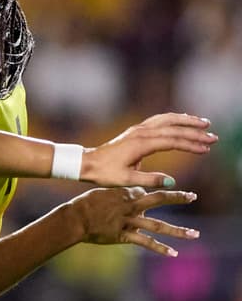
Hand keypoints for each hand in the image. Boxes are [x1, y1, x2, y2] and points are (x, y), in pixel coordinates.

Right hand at [67, 187, 199, 255]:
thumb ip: (117, 194)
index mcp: (124, 194)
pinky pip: (145, 242)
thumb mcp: (101, 193)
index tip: (160, 192)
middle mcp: (130, 206)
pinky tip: (173, 253)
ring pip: (158, 225)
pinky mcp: (124, 236)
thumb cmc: (83, 205)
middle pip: (158, 200)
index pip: (145, 191)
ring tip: (195, 234)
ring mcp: (129, 222)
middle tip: (192, 196)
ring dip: (178, 230)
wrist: (74, 219)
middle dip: (177, 198)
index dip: (152, 191)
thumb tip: (125, 193)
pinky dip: (160, 248)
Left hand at [80, 113, 215, 187]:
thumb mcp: (126, 180)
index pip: (172, 141)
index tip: (206, 148)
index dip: (191, 144)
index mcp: (141, 144)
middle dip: (194, 131)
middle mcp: (140, 133)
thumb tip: (171, 181)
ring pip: (166, 119)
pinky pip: (158, 120)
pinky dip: (173, 119)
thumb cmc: (104, 173)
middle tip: (213, 136)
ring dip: (185, 120)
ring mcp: (138, 130)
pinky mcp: (135, 131)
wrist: (87, 163)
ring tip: (203, 123)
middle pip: (173, 127)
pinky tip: (182, 121)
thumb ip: (150, 180)